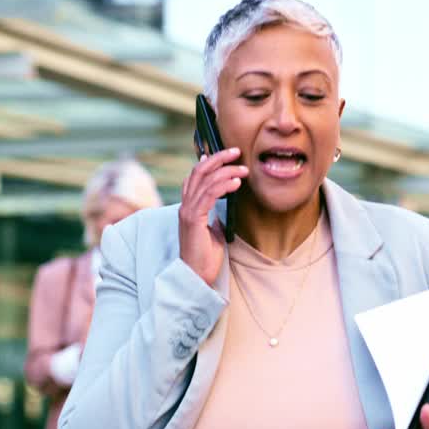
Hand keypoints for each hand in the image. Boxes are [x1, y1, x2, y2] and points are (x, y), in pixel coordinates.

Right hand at [179, 147, 247, 286]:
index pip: (196, 176)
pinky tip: (236, 182)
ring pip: (204, 179)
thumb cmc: (206, 256)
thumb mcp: (214, 229)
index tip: (226, 154)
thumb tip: (226, 200)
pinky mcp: (193, 219)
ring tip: (243, 169)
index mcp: (189, 206)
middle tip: (236, 151)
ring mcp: (187, 211)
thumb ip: (216, 213)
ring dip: (226, 170)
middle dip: (218, 157)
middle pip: (199, 171)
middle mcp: (185, 205)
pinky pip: (208, 194)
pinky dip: (223, 185)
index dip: (209, 161)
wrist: (196, 276)